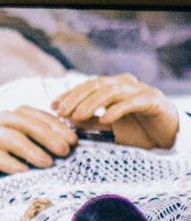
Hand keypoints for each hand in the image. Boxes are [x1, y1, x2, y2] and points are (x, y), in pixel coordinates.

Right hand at [0, 106, 76, 190]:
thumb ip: (47, 140)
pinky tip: (24, 172)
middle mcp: (2, 120)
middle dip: (48, 137)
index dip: (59, 127)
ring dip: (31, 150)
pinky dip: (11, 164)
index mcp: (18, 114)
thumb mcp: (30, 143)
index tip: (74, 141)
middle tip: (65, 151)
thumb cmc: (11, 155)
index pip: (40, 116)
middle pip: (27, 124)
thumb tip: (74, 145)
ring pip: (11, 138)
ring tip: (48, 163)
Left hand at [52, 74, 179, 149]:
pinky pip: (131, 102)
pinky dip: (116, 110)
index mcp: (113, 86)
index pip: (86, 86)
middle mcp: (125, 84)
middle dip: (75, 98)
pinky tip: (104, 119)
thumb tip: (66, 120)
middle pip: (95, 85)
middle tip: (61, 112)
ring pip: (110, 91)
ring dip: (92, 103)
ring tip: (78, 116)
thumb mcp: (109, 128)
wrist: (168, 137)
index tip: (52, 106)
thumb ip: (90, 122)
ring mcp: (140, 90)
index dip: (68, 95)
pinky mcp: (153, 100)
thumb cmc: (138, 131)